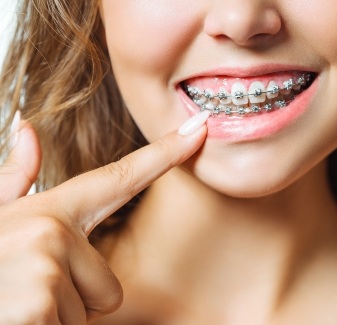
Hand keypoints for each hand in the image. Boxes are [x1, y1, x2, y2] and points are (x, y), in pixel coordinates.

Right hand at [0, 114, 207, 323]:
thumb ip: (14, 182)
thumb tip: (26, 127)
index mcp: (49, 212)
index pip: (121, 177)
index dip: (165, 153)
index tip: (201, 129)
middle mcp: (50, 231)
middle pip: (109, 286)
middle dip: (76, 302)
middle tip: (31, 295)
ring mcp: (44, 268)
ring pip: (91, 314)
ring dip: (58, 320)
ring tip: (22, 307)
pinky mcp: (36, 307)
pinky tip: (22, 320)